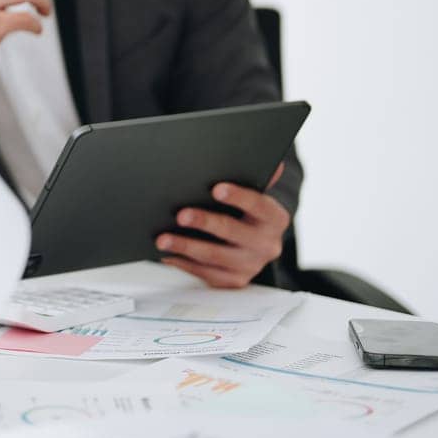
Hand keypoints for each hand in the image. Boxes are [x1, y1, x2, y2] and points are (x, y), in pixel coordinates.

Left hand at [157, 162, 291, 287]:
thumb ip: (255, 176)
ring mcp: (251, 265)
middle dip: (205, 222)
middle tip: (181, 215)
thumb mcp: (255, 192)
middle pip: (233, 232)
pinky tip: (168, 254)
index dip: (238, 196)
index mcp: (274, 218)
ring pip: (215, 256)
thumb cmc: (249, 211)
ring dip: (186, 247)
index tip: (216, 188)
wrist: (258, 241)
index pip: (258, 205)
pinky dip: (185, 263)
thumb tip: (264, 156)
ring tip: (163, 238)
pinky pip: (206, 274)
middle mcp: (267, 244)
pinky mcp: (234, 280)